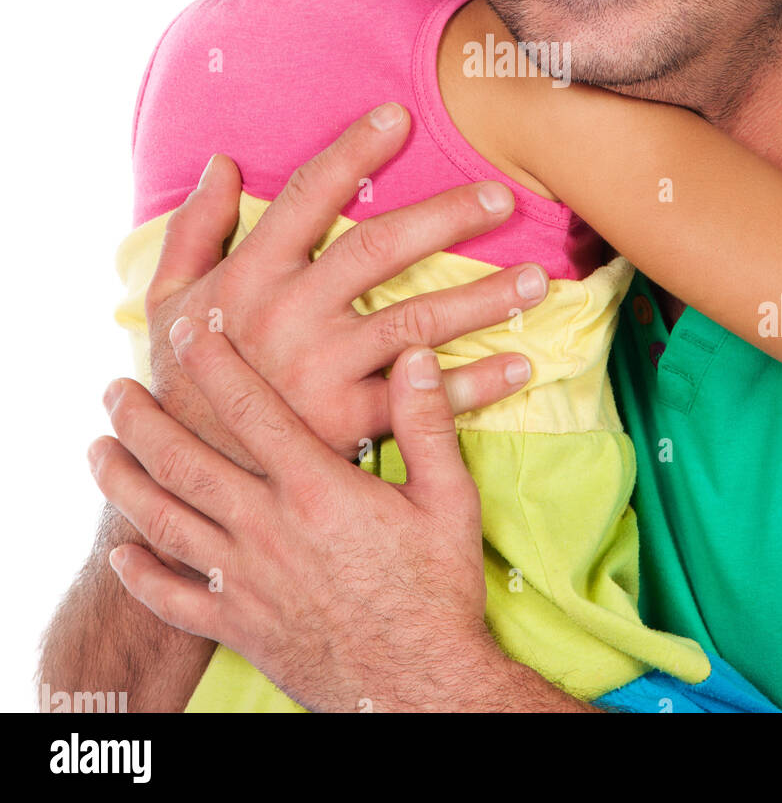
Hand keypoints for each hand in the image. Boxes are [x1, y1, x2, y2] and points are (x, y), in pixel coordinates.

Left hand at [90, 322, 511, 712]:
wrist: (420, 687)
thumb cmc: (438, 591)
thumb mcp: (449, 498)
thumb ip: (426, 423)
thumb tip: (415, 356)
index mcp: (316, 490)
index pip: (251, 410)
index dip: (214, 364)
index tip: (189, 330)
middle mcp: (267, 530)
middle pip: (185, 462)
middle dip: (143, 419)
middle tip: (116, 387)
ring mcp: (245, 582)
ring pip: (165, 523)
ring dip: (124, 482)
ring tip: (97, 449)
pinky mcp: (238, 627)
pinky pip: (174, 600)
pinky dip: (141, 577)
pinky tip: (121, 556)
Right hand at [145, 102, 547, 466]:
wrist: (183, 479)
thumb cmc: (184, 380)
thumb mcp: (167, 300)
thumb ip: (192, 229)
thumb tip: (221, 163)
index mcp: (249, 274)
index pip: (309, 194)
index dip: (354, 150)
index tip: (400, 115)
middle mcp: (286, 315)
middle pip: (380, 248)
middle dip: (447, 217)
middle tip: (502, 198)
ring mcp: (319, 371)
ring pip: (417, 319)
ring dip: (484, 298)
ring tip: (536, 280)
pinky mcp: (345, 428)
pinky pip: (424, 401)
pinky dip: (477, 386)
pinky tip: (520, 365)